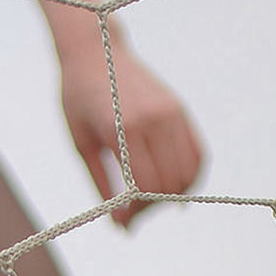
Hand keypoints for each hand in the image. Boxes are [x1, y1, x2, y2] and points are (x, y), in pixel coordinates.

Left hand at [59, 32, 203, 227]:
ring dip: (173, 196)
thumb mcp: (82, 145)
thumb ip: (103, 185)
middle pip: (168, 184)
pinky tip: (172, 186)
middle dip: (152, 208)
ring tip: (150, 201)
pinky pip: (197, 154)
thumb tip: (120, 223)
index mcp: (123, 128)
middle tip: (134, 215)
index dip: (136, 213)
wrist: (96, 51)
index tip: (125, 224)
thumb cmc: (79, 99)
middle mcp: (153, 120)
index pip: (143, 187)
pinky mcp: (180, 110)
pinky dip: (189, 177)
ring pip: (188, 173)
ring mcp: (171, 113)